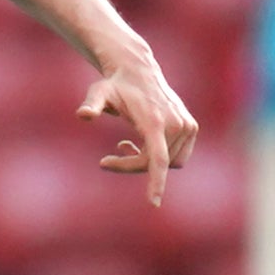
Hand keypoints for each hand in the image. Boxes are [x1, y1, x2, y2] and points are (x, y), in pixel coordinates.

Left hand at [78, 50, 198, 206]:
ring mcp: (187, 126)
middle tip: (106, 161)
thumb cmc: (115, 85)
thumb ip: (92, 104)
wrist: (139, 71)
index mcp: (155, 122)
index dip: (156, 182)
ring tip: (123, 146)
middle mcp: (176, 124)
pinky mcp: (191, 128)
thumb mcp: (99, 93)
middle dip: (131, 166)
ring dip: (145, 162)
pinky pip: (176, 157)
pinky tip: (139, 143)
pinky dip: (159, 157)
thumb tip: (83, 114)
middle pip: (156, 165)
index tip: (152, 202)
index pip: (158, 159)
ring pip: (168, 164)